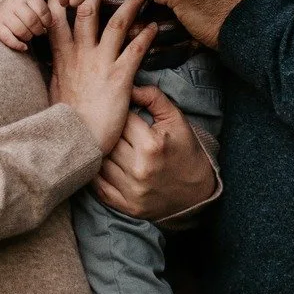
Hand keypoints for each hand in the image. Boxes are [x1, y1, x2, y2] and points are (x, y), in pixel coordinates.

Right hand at [0, 0, 49, 52]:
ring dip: (28, 37)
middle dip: (38, 30)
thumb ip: (43, 10)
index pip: (41, 9)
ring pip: (20, 30)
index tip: (46, 25)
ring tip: (29, 36)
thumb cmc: (22, 8)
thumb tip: (51, 25)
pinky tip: (24, 47)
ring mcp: (4, 14)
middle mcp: (14, 2)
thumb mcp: (32, 2)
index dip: (47, 20)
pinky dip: (18, 45)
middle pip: (31, 20)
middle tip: (38, 32)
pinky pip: (8, 39)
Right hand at [46, 0, 156, 153]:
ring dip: (131, 5)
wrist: (75, 141)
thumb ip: (56, 70)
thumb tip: (54, 59)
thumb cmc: (65, 120)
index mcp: (62, 58)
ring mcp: (100, 64)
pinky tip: (154, 26)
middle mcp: (80, 55)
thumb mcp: (53, 90)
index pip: (56, 19)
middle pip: (85, 12)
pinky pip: (136, 50)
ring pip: (116, 24)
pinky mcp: (119, 77)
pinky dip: (146, 35)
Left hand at [94, 84, 219, 220]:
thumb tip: (129, 87)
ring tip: (103, 143)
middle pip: (108, 141)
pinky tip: (98, 163)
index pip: (120, 120)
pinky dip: (95, 175)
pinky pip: (99, 187)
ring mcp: (132, 190)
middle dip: (108, 131)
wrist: (198, 192)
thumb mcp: (177, 120)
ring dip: (100, 152)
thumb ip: (154, 98)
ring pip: (100, 163)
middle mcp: (140, 169)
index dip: (118, 113)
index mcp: (152, 145)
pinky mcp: (127, 206)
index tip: (118, 111)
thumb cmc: (186, 152)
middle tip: (108, 126)